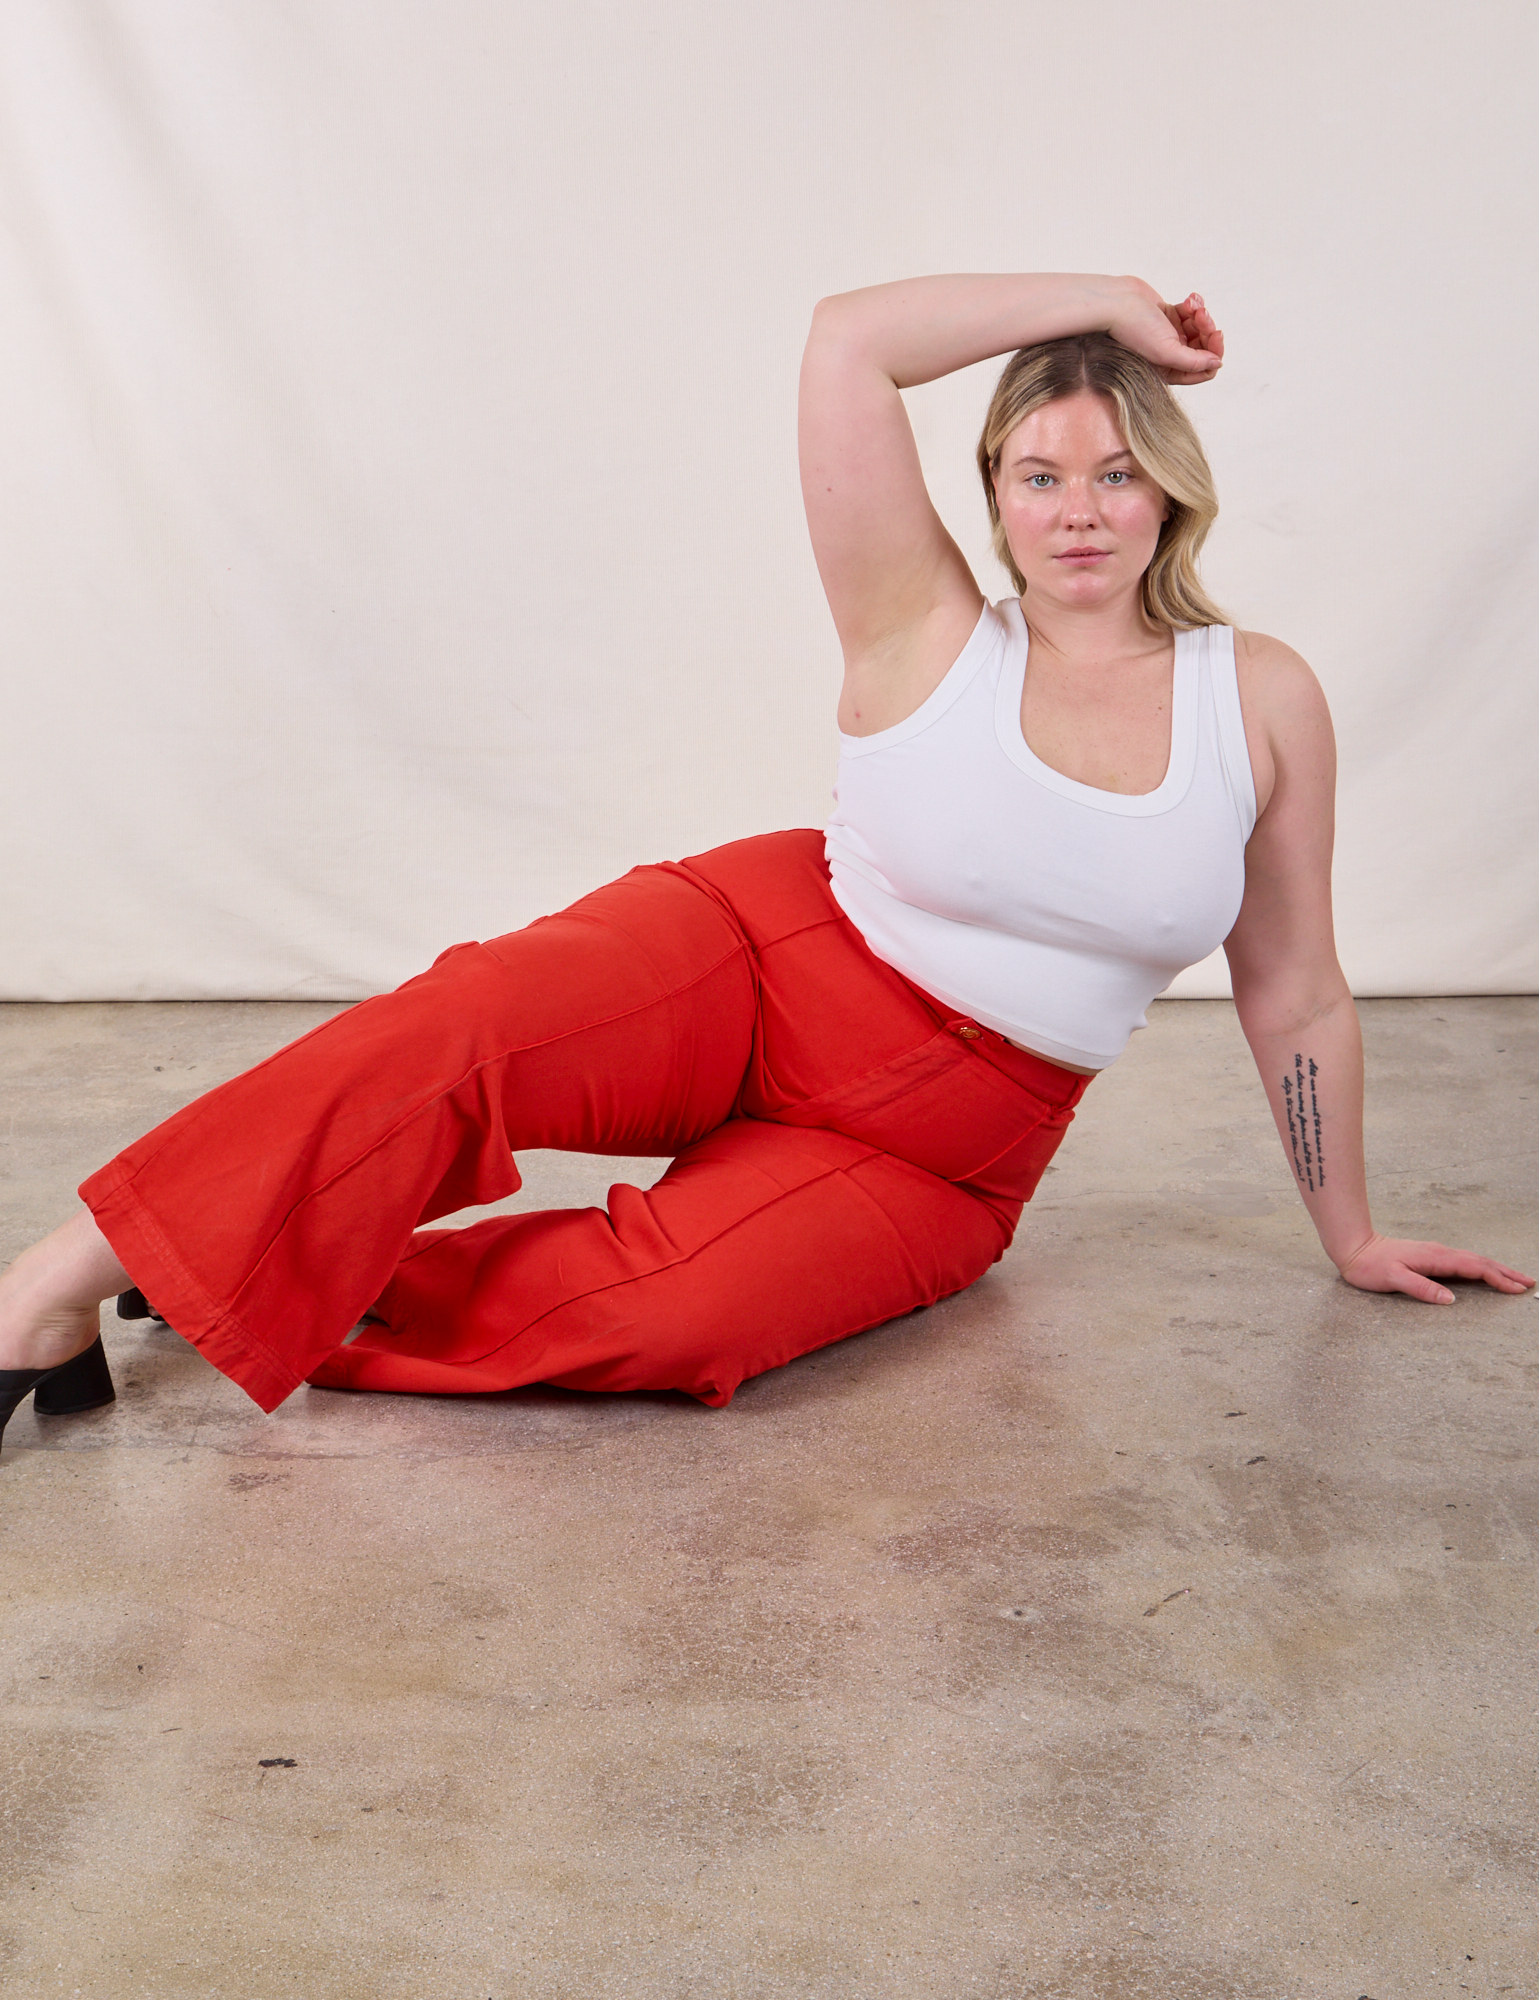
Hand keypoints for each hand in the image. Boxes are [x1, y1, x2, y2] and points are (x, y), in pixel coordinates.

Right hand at [1103, 281, 1223, 385]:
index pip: (1204, 370)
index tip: (1216, 334)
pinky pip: (1192, 313)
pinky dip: (1194, 304)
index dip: (1215, 352)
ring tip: (1191, 304)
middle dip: (1207, 328)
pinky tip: (1189, 299)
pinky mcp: (1169, 317)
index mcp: (1169, 370)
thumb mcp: (1167, 352)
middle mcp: (1171, 356)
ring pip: (1200, 328)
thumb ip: (1194, 362)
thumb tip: (1217, 363)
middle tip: (1201, 314)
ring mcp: (1171, 335)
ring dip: (1201, 313)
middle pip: (1205, 347)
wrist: (1116, 302)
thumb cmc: (1135, 329)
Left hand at [1337, 1233, 1535, 1304]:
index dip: (1498, 1279)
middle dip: (1506, 1273)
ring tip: (1515, 1279)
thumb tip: (1450, 1299)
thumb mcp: (1392, 1280)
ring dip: (1497, 1270)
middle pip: (1481, 1262)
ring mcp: (1436, 1254)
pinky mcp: (1431, 1257)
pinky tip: (1485, 1274)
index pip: (1474, 1268)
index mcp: (1435, 1258)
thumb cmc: (1370, 1266)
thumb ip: (1421, 1288)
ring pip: (1474, 1261)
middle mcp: (1440, 1253)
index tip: (1517, 1289)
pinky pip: (1464, 1262)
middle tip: (1529, 1283)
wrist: (1354, 1247)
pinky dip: (1481, 1268)